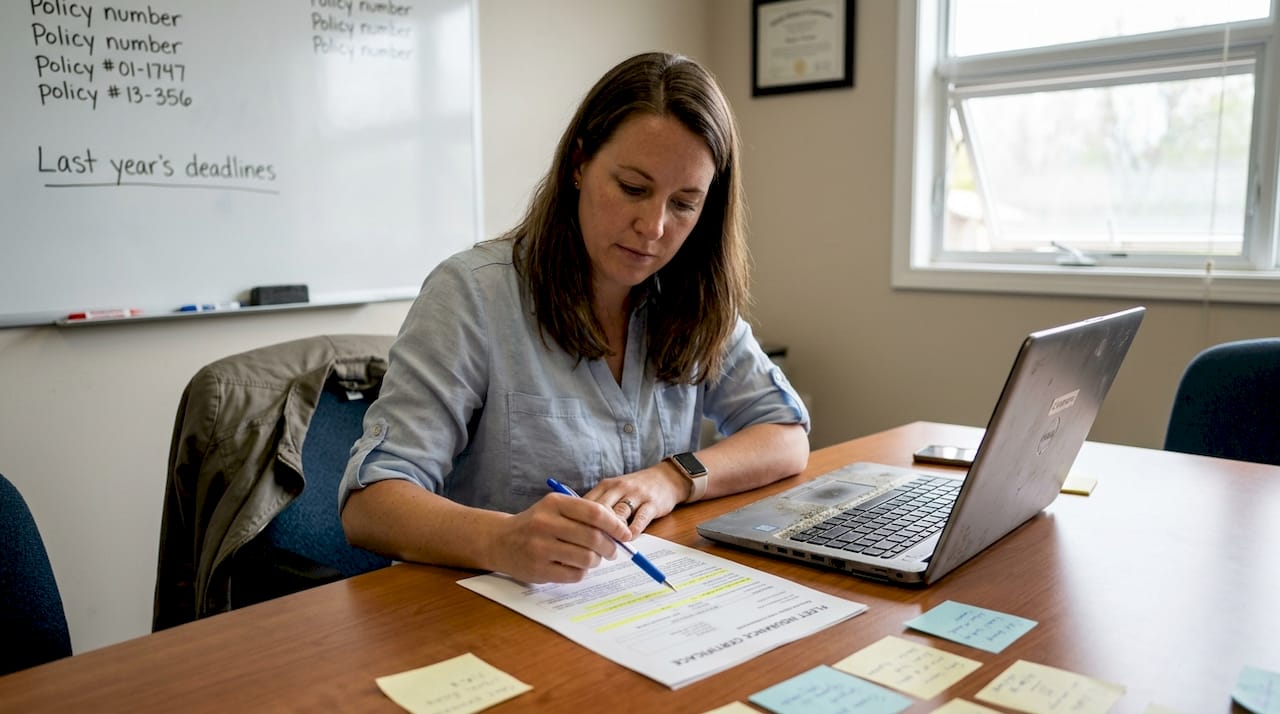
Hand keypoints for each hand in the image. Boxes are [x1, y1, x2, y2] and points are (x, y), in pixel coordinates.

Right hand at [488, 492, 631, 583]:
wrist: (500, 540)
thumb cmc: (536, 524)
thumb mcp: (555, 509)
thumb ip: (584, 515)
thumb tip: (618, 531)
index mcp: (554, 504)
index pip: (594, 513)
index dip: (615, 525)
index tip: (625, 533)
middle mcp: (545, 523)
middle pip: (593, 537)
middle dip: (610, 547)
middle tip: (612, 551)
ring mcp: (540, 547)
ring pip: (586, 558)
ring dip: (596, 561)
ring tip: (592, 559)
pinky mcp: (538, 569)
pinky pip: (574, 574)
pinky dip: (581, 572)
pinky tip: (574, 566)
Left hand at [583, 464, 686, 537]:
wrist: (666, 478)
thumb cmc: (635, 490)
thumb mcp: (614, 492)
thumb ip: (599, 508)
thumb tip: (580, 531)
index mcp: (605, 486)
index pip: (586, 504)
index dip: (579, 522)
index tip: (576, 539)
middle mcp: (619, 488)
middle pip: (600, 509)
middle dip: (594, 529)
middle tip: (591, 548)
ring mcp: (636, 494)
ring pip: (619, 513)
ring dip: (613, 532)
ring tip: (608, 547)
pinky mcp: (652, 503)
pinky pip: (640, 518)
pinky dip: (633, 531)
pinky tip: (629, 539)